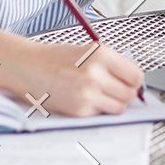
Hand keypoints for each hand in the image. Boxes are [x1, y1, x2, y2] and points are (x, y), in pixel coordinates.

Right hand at [11, 39, 145, 116]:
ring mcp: (87, 94)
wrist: (28, 68)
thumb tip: (135, 79)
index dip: (135, 80)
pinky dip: (97, 108)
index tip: (131, 81)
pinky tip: (84, 98)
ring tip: (101, 94)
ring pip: (119, 107)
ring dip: (114, 103)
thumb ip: (113, 63)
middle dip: (126, 93)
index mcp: (101, 54)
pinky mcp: (79, 110)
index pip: (136, 75)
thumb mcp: (88, 51)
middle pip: (130, 93)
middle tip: (116, 89)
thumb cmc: (57, 59)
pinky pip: (101, 113)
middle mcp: (96, 74)